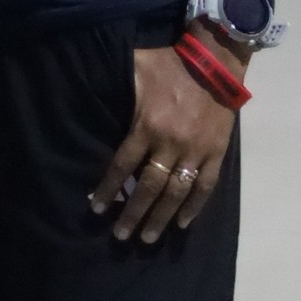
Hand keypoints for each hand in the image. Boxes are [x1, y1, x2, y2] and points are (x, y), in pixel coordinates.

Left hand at [89, 43, 237, 244]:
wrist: (215, 63)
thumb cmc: (170, 66)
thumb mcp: (136, 69)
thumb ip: (115, 84)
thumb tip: (85, 84)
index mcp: (147, 126)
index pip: (122, 165)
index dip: (109, 188)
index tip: (97, 207)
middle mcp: (170, 144)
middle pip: (148, 187)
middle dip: (133, 214)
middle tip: (121, 235)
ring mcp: (195, 152)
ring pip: (175, 193)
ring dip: (160, 218)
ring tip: (148, 238)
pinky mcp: (216, 154)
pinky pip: (204, 186)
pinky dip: (194, 207)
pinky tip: (182, 223)